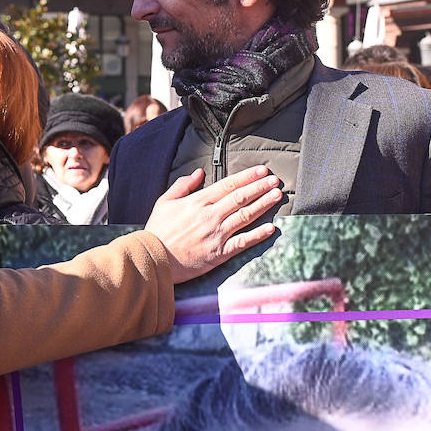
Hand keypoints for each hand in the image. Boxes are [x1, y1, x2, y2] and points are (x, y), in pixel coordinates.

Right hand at [144, 165, 282, 283]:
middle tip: (275, 180)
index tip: (262, 171)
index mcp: (198, 202)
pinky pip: (243, 242)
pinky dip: (258, 235)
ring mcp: (217, 234)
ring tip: (277, 196)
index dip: (247, 177)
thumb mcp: (164, 202)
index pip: (228, 185)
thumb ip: (183, 185)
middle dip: (260, 187)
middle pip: (241, 197)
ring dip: (263, 204)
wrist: (153, 259)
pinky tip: (271, 228)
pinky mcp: (219, 253)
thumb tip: (199, 173)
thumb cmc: (157, 231)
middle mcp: (210, 216)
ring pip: (246, 215)